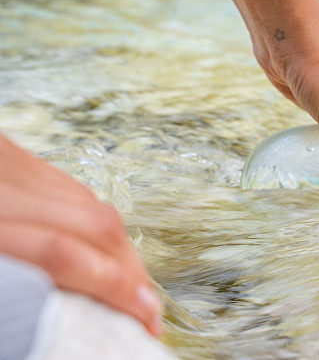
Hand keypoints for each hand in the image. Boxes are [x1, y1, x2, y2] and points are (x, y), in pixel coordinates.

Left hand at [0, 134, 162, 335]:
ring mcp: (13, 163)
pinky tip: (105, 245)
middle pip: (95, 225)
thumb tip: (74, 303)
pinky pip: (75, 187)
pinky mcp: (17, 154)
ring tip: (133, 282)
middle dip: (132, 270)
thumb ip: (16, 281)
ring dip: (121, 248)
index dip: (113, 289)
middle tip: (150, 307)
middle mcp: (3, 184)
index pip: (62, 256)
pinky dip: (98, 219)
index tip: (144, 318)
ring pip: (93, 203)